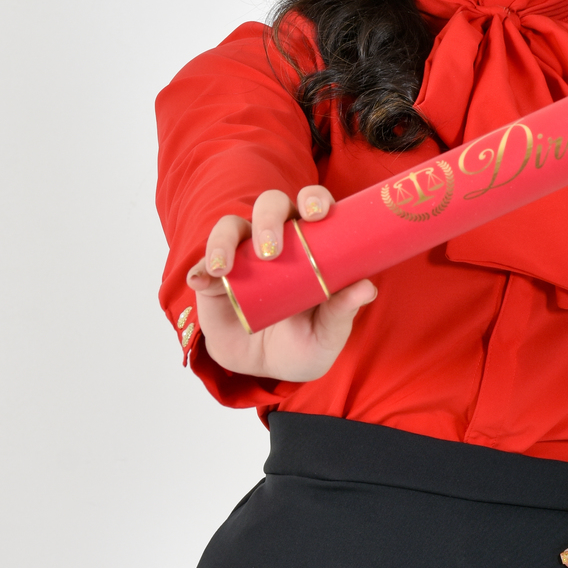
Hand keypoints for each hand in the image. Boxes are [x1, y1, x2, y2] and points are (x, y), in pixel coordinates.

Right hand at [186, 185, 376, 381]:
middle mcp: (276, 238)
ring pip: (231, 227)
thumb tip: (366, 288)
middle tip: (270, 250)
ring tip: (226, 268)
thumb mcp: (327, 334)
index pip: (312, 205)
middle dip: (269, 219)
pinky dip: (201, 267)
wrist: (265, 368)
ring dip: (226, 240)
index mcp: (311, 242)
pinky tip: (201, 279)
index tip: (316, 213)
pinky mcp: (214, 275)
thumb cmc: (304, 342)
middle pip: (270, 206)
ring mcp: (242, 254)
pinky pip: (204, 263)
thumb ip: (342, 312)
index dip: (315, 198)